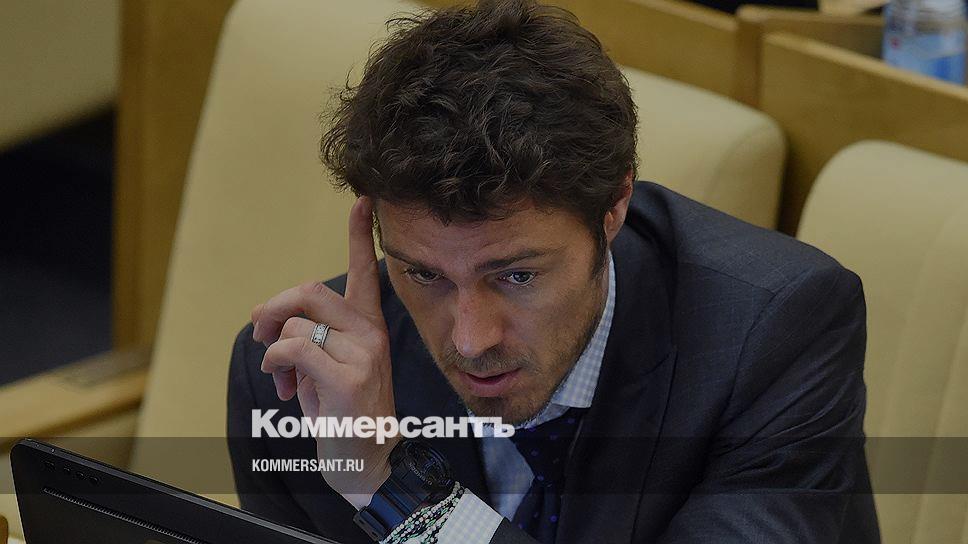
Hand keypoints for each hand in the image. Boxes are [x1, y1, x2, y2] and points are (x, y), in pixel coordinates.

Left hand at [251, 196, 396, 508]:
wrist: (368, 462)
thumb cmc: (343, 412)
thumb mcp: (328, 365)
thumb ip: (310, 334)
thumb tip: (268, 319)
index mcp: (368, 325)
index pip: (365, 270)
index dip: (359, 233)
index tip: (361, 199)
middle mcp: (371, 333)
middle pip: (309, 291)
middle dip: (272, 309)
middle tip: (260, 335)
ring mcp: (363, 354)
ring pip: (295, 324)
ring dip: (271, 351)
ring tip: (281, 379)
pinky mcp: (348, 379)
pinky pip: (292, 350)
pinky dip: (275, 365)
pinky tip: (284, 386)